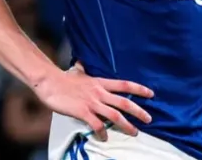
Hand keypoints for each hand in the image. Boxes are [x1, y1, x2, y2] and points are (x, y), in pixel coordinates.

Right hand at [33, 64, 153, 140]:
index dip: (139, 89)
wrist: (50, 82)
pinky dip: (102, 133)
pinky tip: (105, 138)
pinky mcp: (83, 112)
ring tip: (134, 132)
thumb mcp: (78, 71)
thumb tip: (81, 64)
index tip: (151, 94)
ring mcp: (92, 103)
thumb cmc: (64, 78)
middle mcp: (100, 93)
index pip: (125, 85)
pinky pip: (96, 125)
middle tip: (149, 119)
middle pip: (124, 102)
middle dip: (139, 112)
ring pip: (114, 116)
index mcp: (101, 82)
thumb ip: (83, 69)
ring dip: (126, 125)